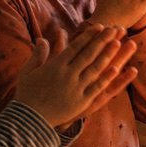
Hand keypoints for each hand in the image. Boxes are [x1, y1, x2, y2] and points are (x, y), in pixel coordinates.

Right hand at [13, 25, 138, 127]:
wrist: (28, 120)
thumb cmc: (26, 94)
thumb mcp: (28, 71)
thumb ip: (38, 54)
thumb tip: (43, 39)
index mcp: (55, 66)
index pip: (75, 47)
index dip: (88, 36)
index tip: (99, 26)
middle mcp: (67, 75)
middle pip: (88, 54)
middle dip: (102, 40)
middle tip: (114, 28)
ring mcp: (76, 88)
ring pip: (95, 68)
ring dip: (108, 55)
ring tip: (119, 43)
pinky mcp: (81, 102)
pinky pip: (96, 88)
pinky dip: (106, 78)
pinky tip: (116, 69)